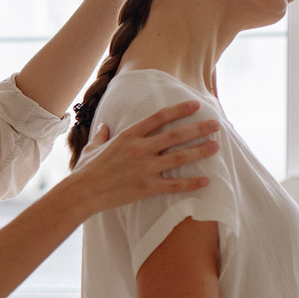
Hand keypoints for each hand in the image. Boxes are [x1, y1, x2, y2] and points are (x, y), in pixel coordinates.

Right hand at [64, 100, 220, 214]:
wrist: (82, 193)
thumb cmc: (86, 170)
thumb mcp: (93, 147)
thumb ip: (102, 135)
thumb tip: (104, 127)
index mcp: (128, 136)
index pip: (159, 117)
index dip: (179, 109)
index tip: (195, 105)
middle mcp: (139, 149)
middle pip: (175, 135)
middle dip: (198, 128)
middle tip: (215, 124)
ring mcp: (144, 168)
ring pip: (179, 157)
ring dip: (200, 151)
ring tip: (216, 146)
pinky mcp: (146, 187)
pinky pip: (174, 184)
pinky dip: (191, 183)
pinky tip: (206, 180)